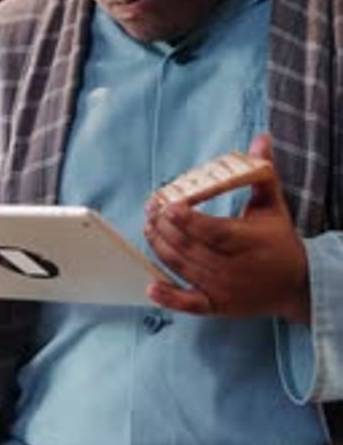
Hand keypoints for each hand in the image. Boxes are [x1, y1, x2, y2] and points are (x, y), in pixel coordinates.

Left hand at [143, 134, 309, 322]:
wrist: (295, 284)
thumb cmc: (279, 239)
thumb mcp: (273, 204)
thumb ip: (261, 173)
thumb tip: (261, 139)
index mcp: (248, 241)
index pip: (214, 231)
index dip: (189, 220)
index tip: (169, 205)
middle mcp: (234, 268)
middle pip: (191, 248)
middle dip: (166, 227)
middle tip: (151, 207)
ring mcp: (224, 289)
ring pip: (184, 268)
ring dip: (160, 248)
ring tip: (148, 226)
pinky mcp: (217, 306)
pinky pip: (189, 304)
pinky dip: (169, 298)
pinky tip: (151, 287)